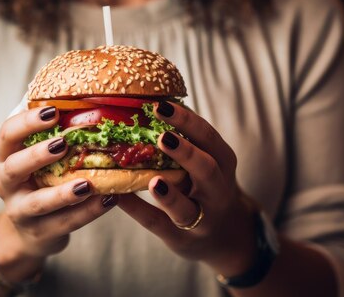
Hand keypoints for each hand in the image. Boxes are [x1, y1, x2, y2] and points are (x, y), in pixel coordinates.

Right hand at [0, 106, 117, 269]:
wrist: (30, 230)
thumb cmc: (39, 179)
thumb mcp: (35, 155)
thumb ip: (50, 130)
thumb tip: (83, 92)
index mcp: (3, 156)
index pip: (7, 134)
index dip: (27, 122)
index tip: (52, 111)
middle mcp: (5, 183)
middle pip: (14, 167)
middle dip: (37, 155)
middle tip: (63, 143)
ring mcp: (20, 210)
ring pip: (38, 202)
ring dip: (63, 193)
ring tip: (88, 184)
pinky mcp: (39, 232)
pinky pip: (63, 223)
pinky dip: (87, 213)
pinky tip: (108, 200)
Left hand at [118, 102, 257, 275]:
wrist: (224, 236)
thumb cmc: (204, 186)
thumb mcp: (207, 162)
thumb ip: (186, 140)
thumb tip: (144, 103)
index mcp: (222, 162)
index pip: (208, 137)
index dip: (186, 120)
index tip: (161, 105)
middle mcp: (217, 191)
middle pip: (208, 170)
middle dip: (186, 153)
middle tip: (163, 137)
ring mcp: (202, 219)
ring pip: (187, 209)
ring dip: (170, 196)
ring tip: (152, 180)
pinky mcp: (181, 239)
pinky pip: (158, 225)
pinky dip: (138, 211)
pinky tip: (119, 196)